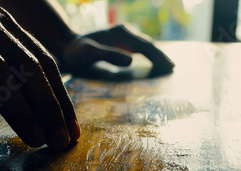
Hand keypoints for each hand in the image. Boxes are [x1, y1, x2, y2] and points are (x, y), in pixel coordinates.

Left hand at [59, 25, 174, 79]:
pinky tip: (154, 62)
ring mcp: (124, 35)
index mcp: (122, 34)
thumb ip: (109, 56)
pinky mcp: (121, 41)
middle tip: (173, 69)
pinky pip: (140, 47)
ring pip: (146, 45)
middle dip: (161, 56)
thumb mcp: (90, 54)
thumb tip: (131, 61)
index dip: (158, 57)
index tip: (168, 68)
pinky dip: (150, 55)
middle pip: (149, 44)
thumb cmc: (77, 53)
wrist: (67, 45)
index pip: (146, 46)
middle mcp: (125, 32)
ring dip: (157, 55)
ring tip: (168, 67)